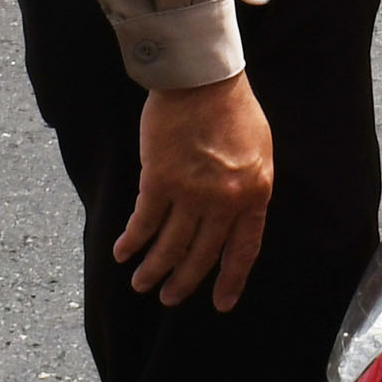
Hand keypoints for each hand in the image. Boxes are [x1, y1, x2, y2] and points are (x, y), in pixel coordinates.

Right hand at [118, 73, 274, 308]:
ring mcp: (192, 194)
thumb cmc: (232, 109)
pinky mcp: (160, 181)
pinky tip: (123, 253)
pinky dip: (132, 242)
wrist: (203, 79)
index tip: (221, 303)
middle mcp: (225, 202)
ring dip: (154, 269)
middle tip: (169, 298)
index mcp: (255, 194)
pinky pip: (145, 223)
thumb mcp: (258, 152)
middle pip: (202, 254)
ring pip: (171, 246)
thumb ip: (247, 188)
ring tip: (142, 284)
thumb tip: (234, 218)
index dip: (231, 279)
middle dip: (184, 281)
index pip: (244, 249)